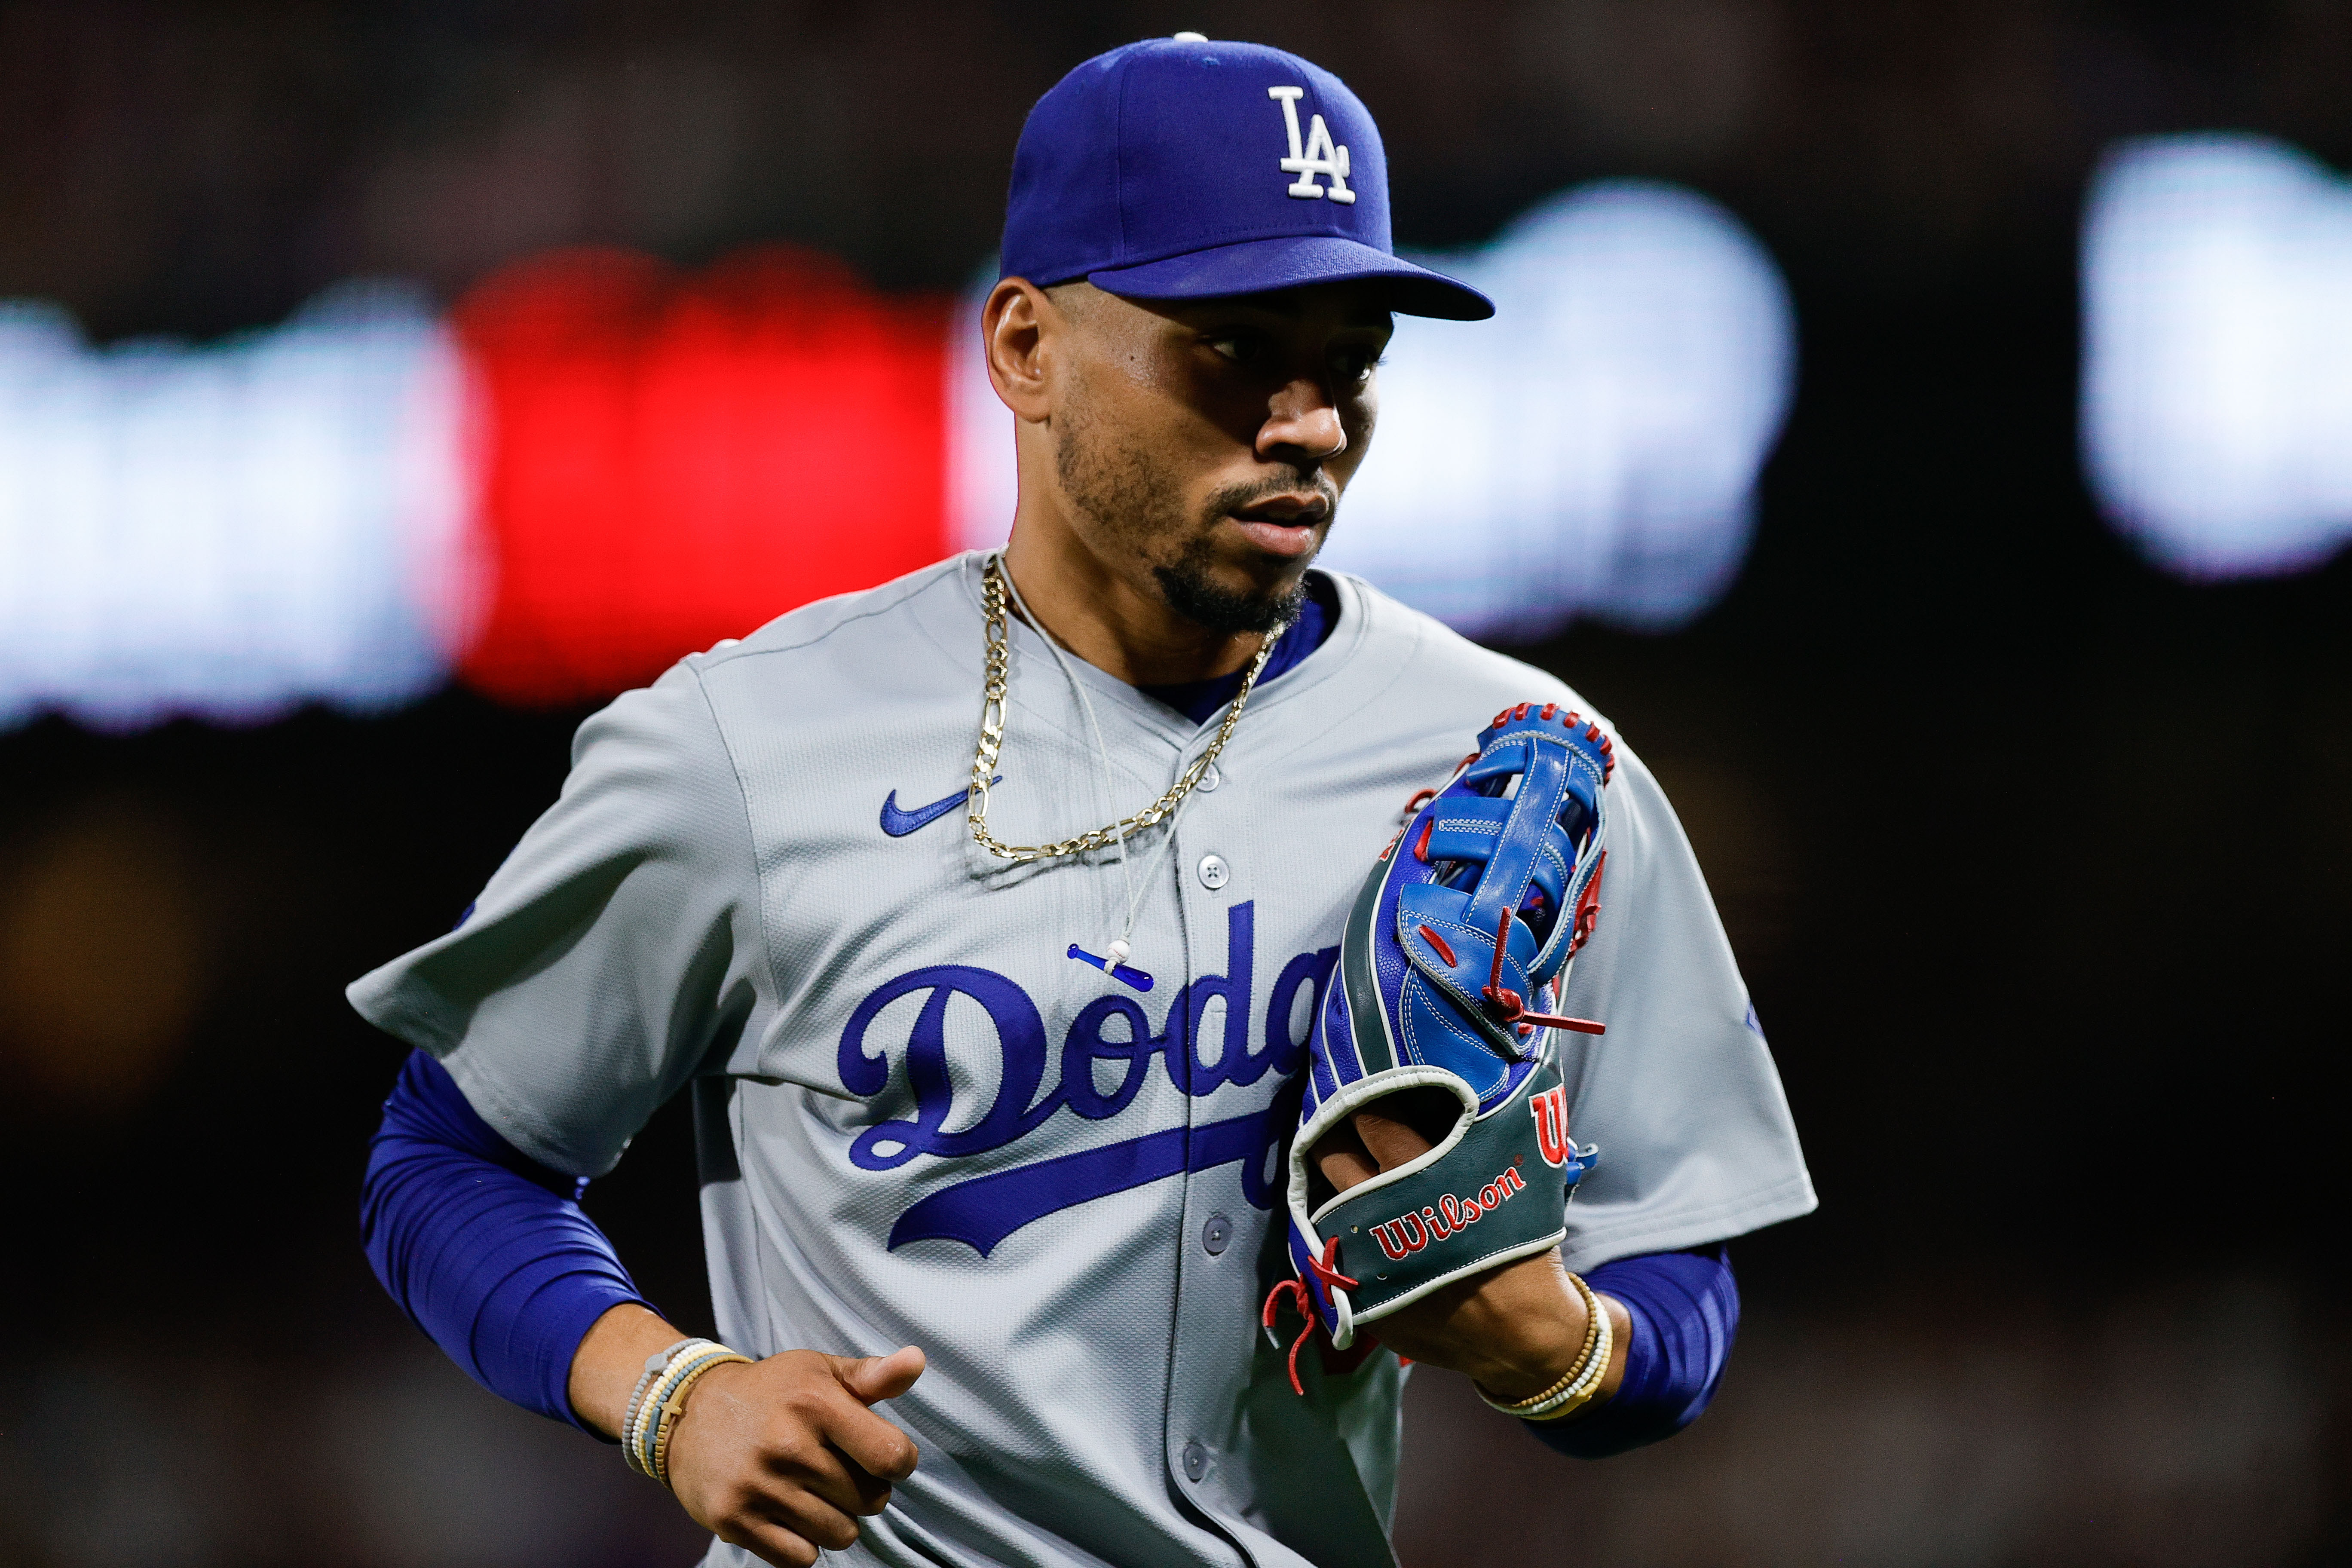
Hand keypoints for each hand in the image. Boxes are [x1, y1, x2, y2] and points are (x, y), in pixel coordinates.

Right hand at [568, 1306, 923, 1566]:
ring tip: (814, 1492)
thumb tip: (918, 1360)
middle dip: (865, 1490)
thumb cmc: (770, 1393)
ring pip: (841, 1534)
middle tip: (837, 1471)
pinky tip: (789, 1512)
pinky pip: (801, 1558)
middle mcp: (787, 1445)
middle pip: (871, 1501)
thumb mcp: (819, 1371)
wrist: (689, 1413)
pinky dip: (804, 1543)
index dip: (898, 1462)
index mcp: (815, 1402)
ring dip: (837, 1519)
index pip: (893, 1457)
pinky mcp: (734, 1520)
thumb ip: (873, 1375)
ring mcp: (759, 1486)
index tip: (882, 1456)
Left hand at [1313, 1095, 1628, 1405]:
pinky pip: (1331, 1255)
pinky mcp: (1358, 1299)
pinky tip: (1352, 1227)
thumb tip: (1449, 1105)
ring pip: (1324, 1206)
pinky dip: (1339, 1237)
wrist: (1523, 1337)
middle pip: (1334, 1158)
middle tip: (1337, 1124)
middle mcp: (1382, 1218)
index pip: (1375, 1121)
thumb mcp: (1511, 1187)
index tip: (1362, 1090)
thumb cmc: (1522, 1254)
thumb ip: (1475, 1148)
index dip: (1365, 1101)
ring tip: (1337, 1173)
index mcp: (1423, 1182)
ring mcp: (1363, 1261)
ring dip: (1330, 1187)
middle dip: (1332, 1135)